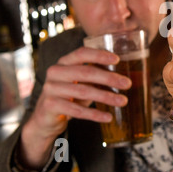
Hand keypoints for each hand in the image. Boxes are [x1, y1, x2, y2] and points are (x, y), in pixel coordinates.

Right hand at [19, 46, 130, 168]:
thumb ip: (95, 75)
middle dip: (109, 78)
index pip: (82, 53)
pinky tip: (108, 117)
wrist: (44, 117)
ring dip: (106, 97)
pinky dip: (95, 114)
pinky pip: (77, 110)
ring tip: (123, 101)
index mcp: (64, 62)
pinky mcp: (50, 106)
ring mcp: (51, 89)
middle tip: (127, 84)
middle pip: (86, 72)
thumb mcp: (80, 82)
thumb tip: (124, 76)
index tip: (117, 60)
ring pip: (84, 91)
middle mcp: (55, 72)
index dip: (99, 55)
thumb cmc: (68, 96)